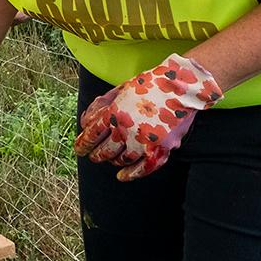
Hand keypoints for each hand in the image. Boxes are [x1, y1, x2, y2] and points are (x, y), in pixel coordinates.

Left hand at [73, 53, 222, 181]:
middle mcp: (126, 129)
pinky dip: (131, 174)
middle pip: (104, 151)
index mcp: (114, 113)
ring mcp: (144, 140)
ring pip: (121, 160)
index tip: (79, 149)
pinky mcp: (161, 148)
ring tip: (111, 158)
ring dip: (113, 161)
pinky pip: (143, 168)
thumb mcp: (119, 90)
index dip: (82, 144)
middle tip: (94, 156)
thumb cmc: (149, 85)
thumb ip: (100, 106)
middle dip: (96, 155)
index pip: (91, 135)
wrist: (181, 86)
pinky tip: (122, 176)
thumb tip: (85, 123)